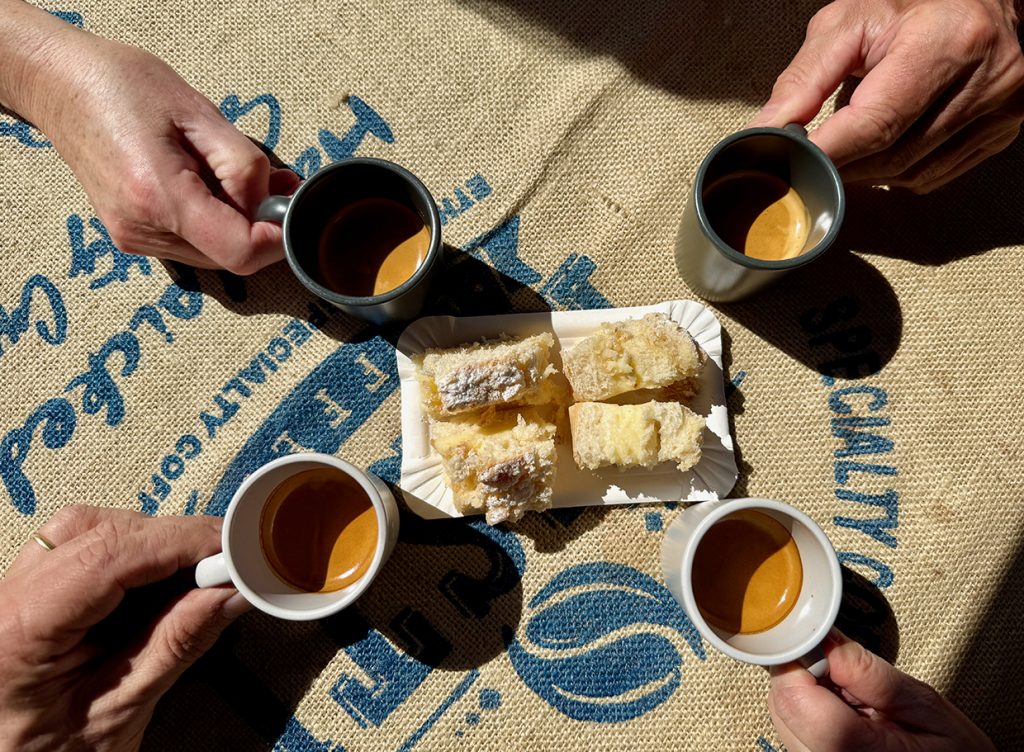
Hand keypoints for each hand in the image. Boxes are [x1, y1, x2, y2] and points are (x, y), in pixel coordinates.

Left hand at [0, 506, 249, 751]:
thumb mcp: (119, 713)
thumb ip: (176, 645)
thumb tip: (230, 590)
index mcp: (22, 630)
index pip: (109, 555)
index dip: (179, 541)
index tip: (233, 548)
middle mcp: (9, 596)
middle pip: (103, 531)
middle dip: (174, 540)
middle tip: (228, 563)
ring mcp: (15, 587)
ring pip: (92, 525)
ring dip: (152, 541)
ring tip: (194, 572)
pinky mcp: (31, 587)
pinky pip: (82, 541)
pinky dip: (129, 550)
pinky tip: (158, 576)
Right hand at [1, 2, 298, 272]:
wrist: (61, 87)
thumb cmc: (127, 87)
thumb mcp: (201, 114)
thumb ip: (244, 166)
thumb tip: (273, 205)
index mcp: (160, 197)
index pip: (240, 251)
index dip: (278, 237)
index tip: (292, 207)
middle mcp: (144, 231)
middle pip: (232, 257)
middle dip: (263, 224)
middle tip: (277, 182)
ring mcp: (135, 239)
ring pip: (216, 253)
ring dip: (240, 223)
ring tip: (238, 174)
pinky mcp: (133, 237)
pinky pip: (193, 244)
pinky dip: (215, 222)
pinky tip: (211, 184)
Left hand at [750, 0, 1023, 191]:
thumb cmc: (913, 2)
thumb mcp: (849, 22)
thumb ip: (806, 78)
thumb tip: (767, 130)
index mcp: (948, 42)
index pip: (876, 122)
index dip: (827, 152)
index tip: (788, 163)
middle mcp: (984, 81)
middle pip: (891, 156)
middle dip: (840, 164)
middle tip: (806, 158)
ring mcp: (999, 112)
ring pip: (909, 174)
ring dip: (865, 171)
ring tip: (844, 145)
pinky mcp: (1000, 132)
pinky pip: (932, 176)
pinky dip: (896, 172)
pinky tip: (881, 148)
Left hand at [768, 629, 994, 750]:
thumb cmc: (951, 751)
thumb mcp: (922, 703)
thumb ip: (867, 672)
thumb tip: (823, 640)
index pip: (793, 696)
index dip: (802, 661)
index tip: (822, 647)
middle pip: (781, 705)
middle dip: (805, 678)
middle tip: (849, 681)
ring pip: (781, 716)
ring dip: (806, 696)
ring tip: (853, 703)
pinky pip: (791, 730)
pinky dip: (809, 714)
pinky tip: (844, 716)